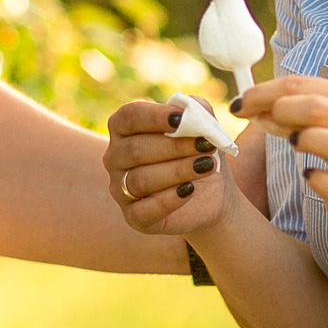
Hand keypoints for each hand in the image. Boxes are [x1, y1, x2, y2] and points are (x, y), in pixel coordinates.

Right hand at [102, 99, 234, 234]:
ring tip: (206, 166)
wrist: (212, 194)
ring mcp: (120, 189)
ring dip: (177, 171)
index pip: (129, 117)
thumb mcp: (203, 126)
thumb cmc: (199, 151)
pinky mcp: (133, 217)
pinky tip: (190, 190)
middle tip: (205, 146)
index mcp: (124, 128)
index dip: (153, 117)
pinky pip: (143, 211)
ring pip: (140, 180)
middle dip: (174, 147)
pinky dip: (168, 200)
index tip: (181, 119)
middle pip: (135, 150)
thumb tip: (185, 111)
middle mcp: (114, 158)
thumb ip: (196, 110)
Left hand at [232, 75, 327, 240]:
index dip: (262, 93)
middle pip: (314, 106)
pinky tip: (311, 178)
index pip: (300, 84)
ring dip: (305, 140)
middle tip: (262, 124)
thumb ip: (302, 112)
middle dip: (278, 111)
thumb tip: (257, 107)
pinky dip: (319, 181)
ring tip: (296, 145)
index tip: (239, 104)